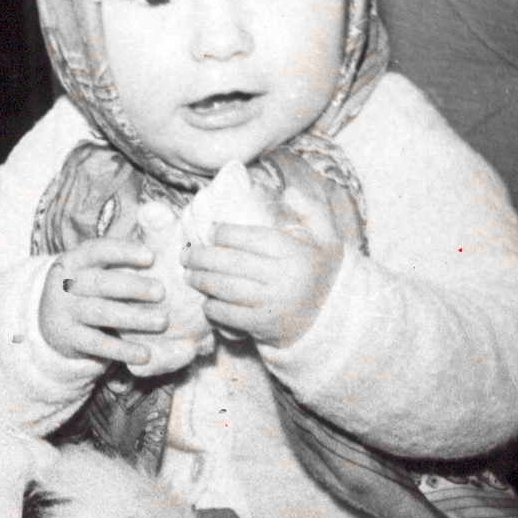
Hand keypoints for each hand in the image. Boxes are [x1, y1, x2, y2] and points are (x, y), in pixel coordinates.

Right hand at [39, 238, 167, 365]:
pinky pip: (98, 344)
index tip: (151, 257)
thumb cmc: (86, 289)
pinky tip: (145, 354)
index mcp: (75, 260)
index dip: (124, 252)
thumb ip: (118, 255)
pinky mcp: (68, 338)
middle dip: (133, 287)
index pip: (98, 250)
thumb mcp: (93, 268)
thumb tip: (154, 235)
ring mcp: (64, 312)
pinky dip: (123, 350)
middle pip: (100, 283)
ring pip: (101, 313)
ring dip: (134, 318)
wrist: (51, 322)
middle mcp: (65, 284)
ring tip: (162, 321)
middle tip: (162, 292)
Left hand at [184, 189, 342, 348]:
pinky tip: (205, 300)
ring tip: (188, 274)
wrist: (331, 317)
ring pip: (225, 289)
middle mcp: (283, 278)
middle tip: (186, 253)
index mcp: (293, 253)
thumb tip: (290, 190)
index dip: (223, 233)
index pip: (250, 238)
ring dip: (200, 281)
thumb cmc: (319, 270)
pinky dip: (212, 308)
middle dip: (201, 256)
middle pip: (231, 263)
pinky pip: (228, 316)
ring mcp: (272, 305)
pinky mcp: (262, 327)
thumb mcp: (327, 236)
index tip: (211, 230)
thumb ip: (312, 209)